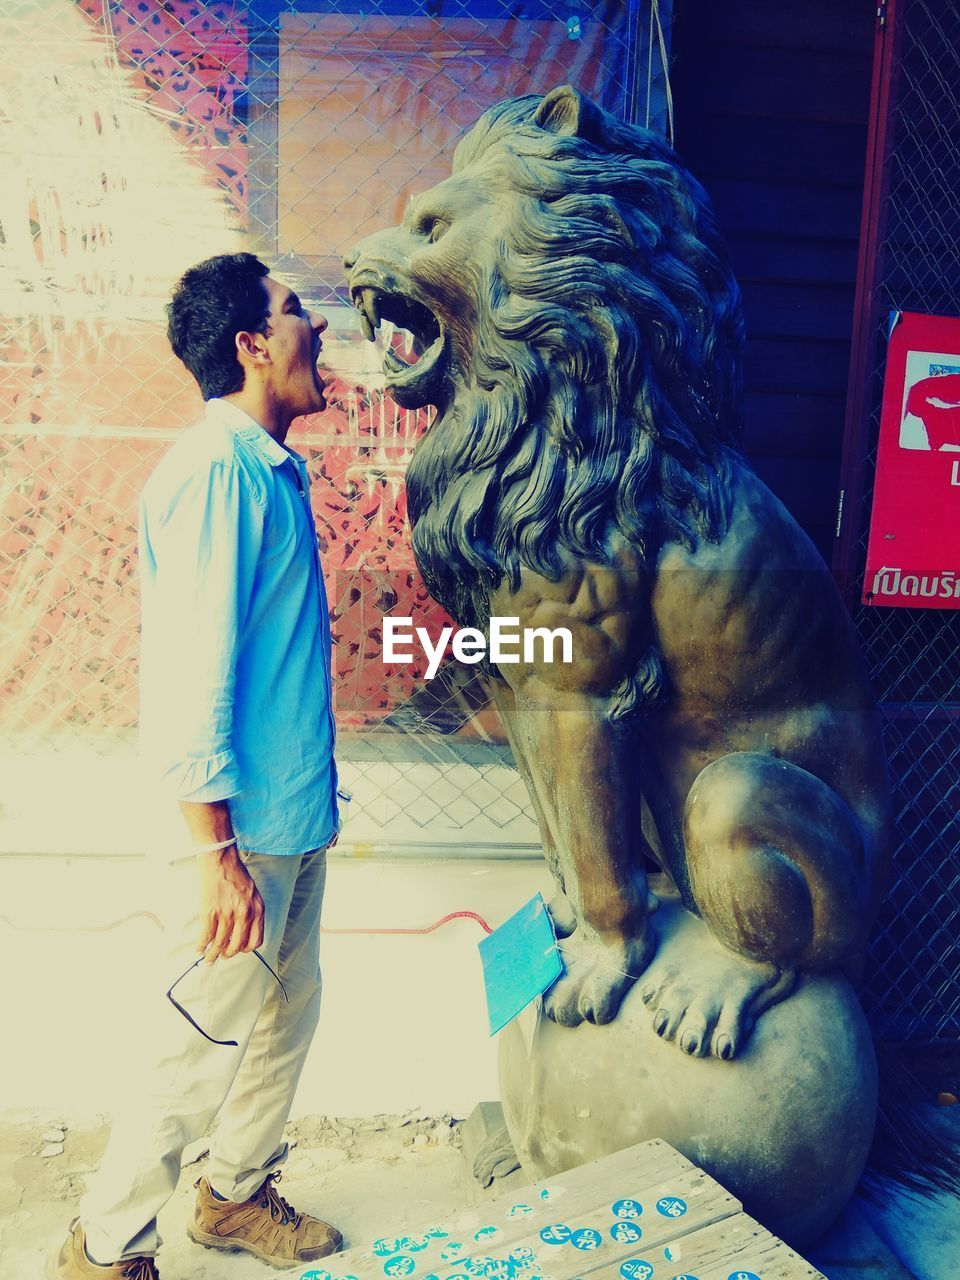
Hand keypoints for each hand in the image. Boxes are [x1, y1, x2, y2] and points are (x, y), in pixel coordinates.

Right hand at [196, 846, 264, 962]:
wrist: (220, 858)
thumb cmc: (235, 873)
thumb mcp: (252, 893)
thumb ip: (251, 911)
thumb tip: (242, 930)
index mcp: (257, 910)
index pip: (255, 941)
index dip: (245, 949)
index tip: (238, 950)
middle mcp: (244, 915)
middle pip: (237, 946)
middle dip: (228, 954)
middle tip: (221, 956)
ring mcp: (227, 914)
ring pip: (220, 944)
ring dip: (212, 955)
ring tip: (207, 959)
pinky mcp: (210, 912)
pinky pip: (206, 936)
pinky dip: (201, 946)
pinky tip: (198, 949)